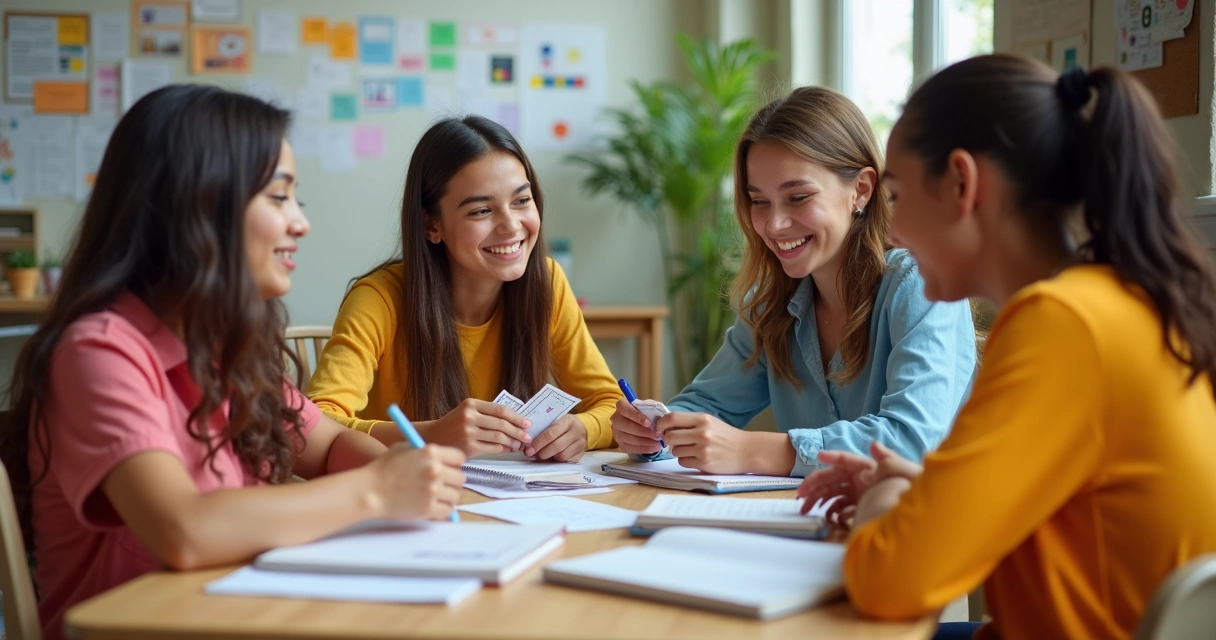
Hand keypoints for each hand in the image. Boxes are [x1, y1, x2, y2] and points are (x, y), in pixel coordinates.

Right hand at [367, 444, 465, 520]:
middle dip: (452, 481)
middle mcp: (435, 470)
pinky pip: (448, 511)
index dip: (454, 464)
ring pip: (456, 496)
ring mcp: (433, 490)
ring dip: (448, 497)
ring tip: (436, 497)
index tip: (449, 469)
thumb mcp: (404, 449)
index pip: (460, 458)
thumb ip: (425, 451)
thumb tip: (443, 457)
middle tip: (442, 485)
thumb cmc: (383, 469)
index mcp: (431, 452)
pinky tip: (432, 506)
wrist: (369, 491)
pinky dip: (442, 510)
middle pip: (460, 478)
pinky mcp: (429, 508)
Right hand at [424, 398, 532, 456]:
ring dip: (512, 441)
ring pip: (499, 436)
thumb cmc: (454, 425)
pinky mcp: (468, 447)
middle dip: (518, 431)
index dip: (517, 417)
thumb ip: (487, 414)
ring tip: (518, 444)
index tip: (527, 423)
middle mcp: (469, 416)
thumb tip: (514, 421)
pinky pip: (492, 448)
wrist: (433, 437)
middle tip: (527, 437)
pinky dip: (503, 449)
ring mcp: (468, 432)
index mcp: (471, 404)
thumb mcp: (467, 412)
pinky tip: (508, 449)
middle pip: (502, 423)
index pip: (500, 409)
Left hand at [525, 414, 586, 461]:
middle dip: (542, 453)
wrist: (584, 427)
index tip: (528, 450)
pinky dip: (558, 461)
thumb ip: (544, 429)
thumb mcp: (556, 420)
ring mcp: (581, 444)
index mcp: (567, 421)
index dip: (538, 443)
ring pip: (562, 456)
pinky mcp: (582, 453)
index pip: (550, 434)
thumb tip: (527, 444)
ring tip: (543, 456)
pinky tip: (552, 458)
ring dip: (550, 458)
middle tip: (533, 455)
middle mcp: (576, 432)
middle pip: (556, 446)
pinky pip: (567, 461)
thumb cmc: (564, 424)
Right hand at [609, 397, 661, 453]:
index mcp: (622, 406)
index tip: (648, 423)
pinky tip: (653, 448)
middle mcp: (616, 419)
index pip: (624, 409)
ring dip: (645, 442)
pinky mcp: (620, 443)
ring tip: (657, 443)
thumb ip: (652, 410)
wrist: (640, 422)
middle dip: (643, 432)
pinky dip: (643, 449)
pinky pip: (630, 448)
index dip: (636, 416)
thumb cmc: (645, 413)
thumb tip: (660, 420)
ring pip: (628, 439)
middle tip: (656, 435)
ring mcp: (616, 432)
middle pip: (626, 426)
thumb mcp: (649, 407)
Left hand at [656, 412, 751, 473]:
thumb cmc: (725, 436)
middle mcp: (702, 433)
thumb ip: (689, 422)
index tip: (659, 429)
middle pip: (670, 436)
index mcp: (702, 419)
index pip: (671, 418)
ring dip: (679, 452)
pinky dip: (686, 461)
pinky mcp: (704, 463)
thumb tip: (664, 426)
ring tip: (692, 450)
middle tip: (676, 442)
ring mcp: (703, 449)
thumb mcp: (709, 422)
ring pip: (675, 451)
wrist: (747, 451)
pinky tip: (697, 458)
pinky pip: (683, 462)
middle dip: (669, 440)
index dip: (661, 424)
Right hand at [796, 441, 920, 526]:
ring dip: (818, 500)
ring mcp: (861, 497)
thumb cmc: (912, 496)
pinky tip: (829, 519)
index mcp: (871, 471)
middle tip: (800, 495)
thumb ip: (890, 461)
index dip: (833, 457)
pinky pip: (842, 510)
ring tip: (806, 510)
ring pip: (834, 495)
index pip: (848, 460)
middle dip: (815, 485)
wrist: (919, 526)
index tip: (818, 456)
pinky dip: (833, 513)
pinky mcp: (861, 511)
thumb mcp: (905, 475)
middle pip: (834, 480)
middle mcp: (863, 482)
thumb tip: (874, 444)